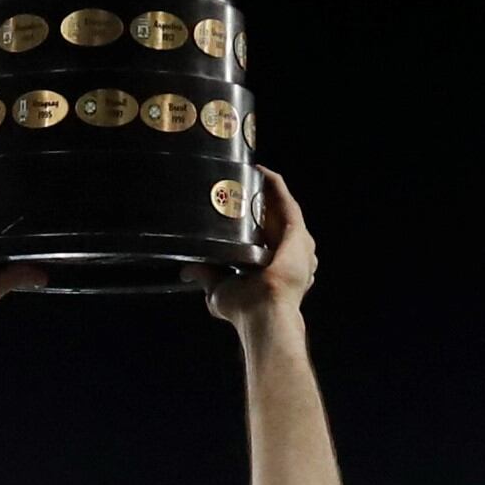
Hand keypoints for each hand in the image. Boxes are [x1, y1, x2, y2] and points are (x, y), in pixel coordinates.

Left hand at [206, 169, 315, 331]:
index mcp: (273, 268)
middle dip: (263, 203)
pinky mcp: (297, 232)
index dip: (256, 223)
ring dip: (269, 192)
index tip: (239, 208)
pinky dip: (276, 186)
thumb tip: (187, 271)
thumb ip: (207, 276)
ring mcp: (296, 244)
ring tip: (253, 175)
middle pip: (276, 221)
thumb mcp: (220, 289)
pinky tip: (262, 172)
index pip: (266, 239)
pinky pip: (286, 203)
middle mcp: (289, 255)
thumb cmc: (247, 308)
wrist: (264, 311)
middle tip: (244, 186)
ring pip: (283, 209)